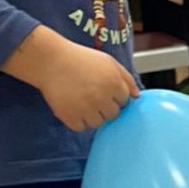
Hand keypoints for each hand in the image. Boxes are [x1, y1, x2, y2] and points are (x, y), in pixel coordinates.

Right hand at [5, 25, 139, 129]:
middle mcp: (102, 97)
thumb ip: (126, 79)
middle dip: (104, 107)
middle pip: (113, 115)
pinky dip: (77, 120)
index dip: (114, 96)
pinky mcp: (70, 116)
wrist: (51, 61)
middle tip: (91, 95)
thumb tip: (137, 96)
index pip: (124, 102)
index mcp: (114, 83)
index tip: (103, 89)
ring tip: (80, 100)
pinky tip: (72, 106)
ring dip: (91, 115)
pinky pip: (80, 128)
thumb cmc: (80, 59)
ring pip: (98, 123)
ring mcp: (86, 108)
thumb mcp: (109, 62)